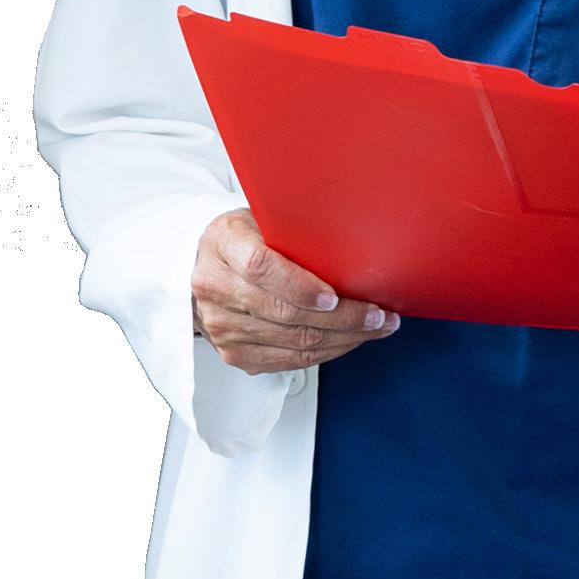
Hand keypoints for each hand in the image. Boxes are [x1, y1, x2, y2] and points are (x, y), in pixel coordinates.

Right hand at [191, 206, 399, 372]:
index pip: (259, 267)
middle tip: (378, 315)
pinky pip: (290, 360)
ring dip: (343, 338)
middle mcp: (216, 288)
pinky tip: (348, 341)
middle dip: (342, 318)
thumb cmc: (240, 239)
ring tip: (374, 328)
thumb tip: (350, 242)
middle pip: (284, 312)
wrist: (200, 268)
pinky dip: (326, 352)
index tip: (335, 293)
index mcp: (223, 244)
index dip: (300, 285)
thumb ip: (290, 230)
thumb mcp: (259, 218)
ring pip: (293, 341)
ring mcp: (223, 327)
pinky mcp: (235, 354)